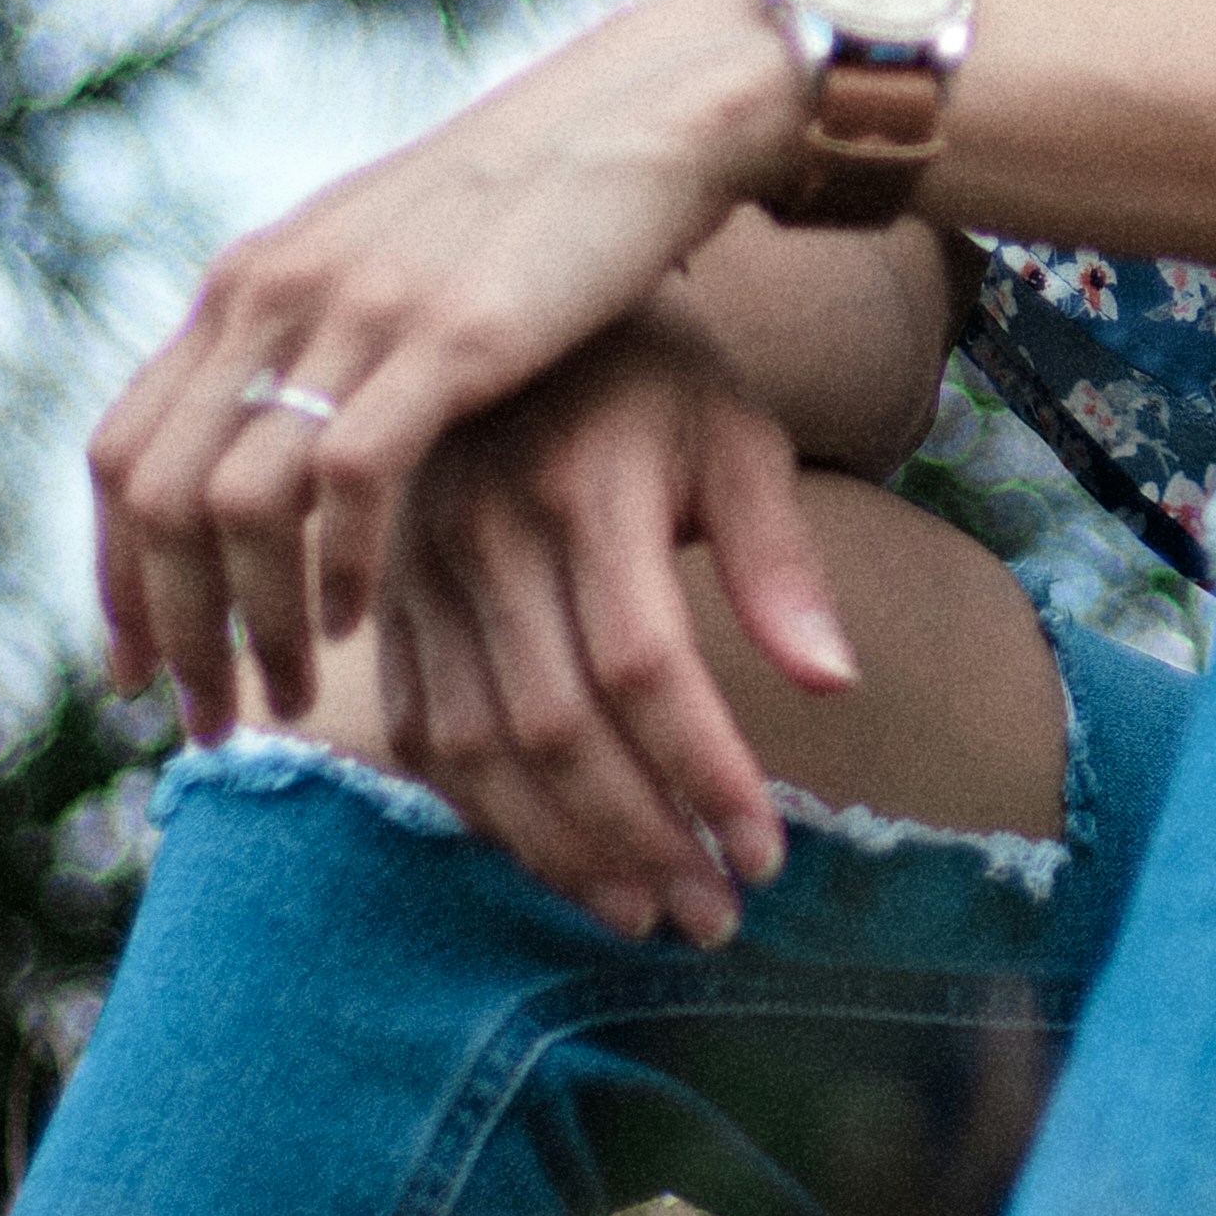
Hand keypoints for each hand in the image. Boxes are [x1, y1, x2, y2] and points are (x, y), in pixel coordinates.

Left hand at [91, 0, 801, 735]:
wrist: (639, 117)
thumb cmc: (528, 212)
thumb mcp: (383, 268)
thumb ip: (312, 343)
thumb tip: (260, 443)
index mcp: (247, 284)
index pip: (121, 455)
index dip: (116, 578)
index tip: (142, 671)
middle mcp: (271, 292)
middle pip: (156, 498)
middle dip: (169, 631)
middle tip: (206, 720)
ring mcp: (350, 311)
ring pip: (233, 505)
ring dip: (251, 623)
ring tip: (291, 692)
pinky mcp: (442, 333)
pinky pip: (344, 478)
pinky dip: (338, 567)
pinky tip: (362, 619)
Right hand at [361, 306, 859, 941]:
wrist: (512, 296)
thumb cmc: (650, 373)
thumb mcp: (736, 431)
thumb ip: (780, 559)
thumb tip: (833, 684)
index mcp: (581, 486)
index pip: (644, 668)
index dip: (705, 774)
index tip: (769, 856)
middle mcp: (483, 532)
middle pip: (554, 727)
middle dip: (641, 841)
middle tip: (715, 919)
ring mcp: (416, 569)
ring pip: (476, 749)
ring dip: (560, 852)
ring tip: (646, 914)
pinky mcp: (383, 598)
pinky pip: (420, 731)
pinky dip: (482, 813)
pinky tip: (555, 857)